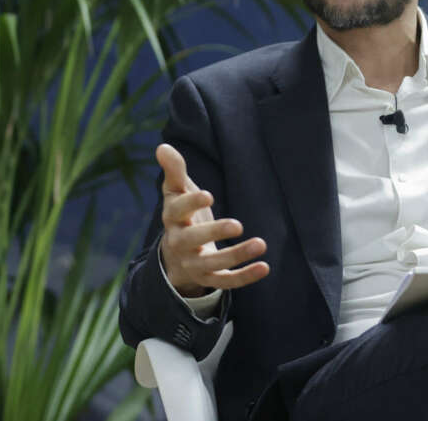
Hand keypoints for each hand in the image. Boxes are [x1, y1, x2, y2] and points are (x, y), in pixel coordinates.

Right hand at [157, 143, 269, 296]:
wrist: (174, 256)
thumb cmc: (181, 214)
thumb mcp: (176, 192)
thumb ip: (174, 171)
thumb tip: (163, 146)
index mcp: (172, 218)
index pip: (178, 211)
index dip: (191, 203)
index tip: (209, 195)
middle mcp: (180, 242)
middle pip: (193, 239)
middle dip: (214, 232)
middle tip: (238, 225)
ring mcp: (194, 263)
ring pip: (213, 263)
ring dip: (237, 255)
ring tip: (261, 244)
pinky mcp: (209, 277)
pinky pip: (226, 281)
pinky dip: (245, 277)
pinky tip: (265, 267)